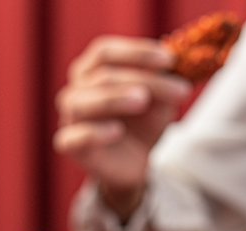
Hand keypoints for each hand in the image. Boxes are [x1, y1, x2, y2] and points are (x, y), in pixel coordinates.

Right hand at [54, 36, 190, 222]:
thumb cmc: (143, 123)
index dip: (137, 53)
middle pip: (102, 76)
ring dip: (114, 98)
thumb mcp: (160, 100)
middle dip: (142, 80)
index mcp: (91, 69)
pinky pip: (74, 136)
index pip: (104, 52)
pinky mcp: (69, 144)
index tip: (170, 61)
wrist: (135, 163)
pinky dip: (95, 132)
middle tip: (176, 90)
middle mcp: (75, 89)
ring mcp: (69, 117)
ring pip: (82, 102)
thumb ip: (163, 82)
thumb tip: (172, 64)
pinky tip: (117, 131)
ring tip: (142, 101)